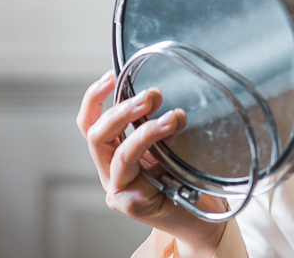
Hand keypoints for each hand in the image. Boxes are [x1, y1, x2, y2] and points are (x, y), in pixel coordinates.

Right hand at [77, 71, 226, 255]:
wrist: (201, 218)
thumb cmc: (184, 179)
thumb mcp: (171, 144)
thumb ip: (163, 124)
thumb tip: (165, 99)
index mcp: (115, 152)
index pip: (92, 122)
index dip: (95, 98)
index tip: (111, 74)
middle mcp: (111, 170)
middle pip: (95, 135)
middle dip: (121, 110)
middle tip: (151, 96)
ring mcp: (118, 188)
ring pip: (116, 153)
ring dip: (143, 130)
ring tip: (171, 117)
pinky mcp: (130, 203)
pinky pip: (134, 172)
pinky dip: (151, 146)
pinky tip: (171, 134)